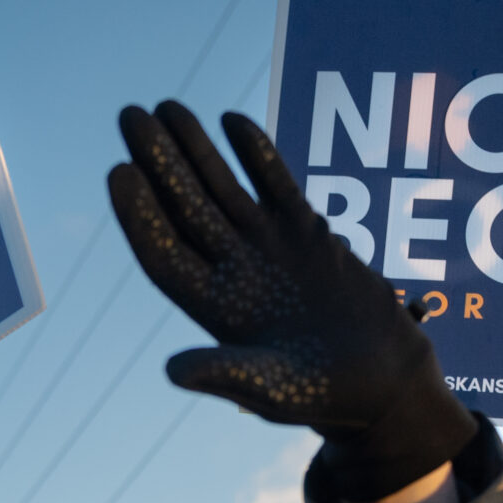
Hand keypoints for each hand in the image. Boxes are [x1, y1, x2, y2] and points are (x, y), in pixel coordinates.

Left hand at [108, 101, 480, 501]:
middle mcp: (233, 270)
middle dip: (158, 162)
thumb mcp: (273, 390)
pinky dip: (257, 154)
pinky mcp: (307, 232)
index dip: (138, 214)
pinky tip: (232, 121)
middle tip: (129, 116)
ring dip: (195, 148)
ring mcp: (268, 247)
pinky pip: (275, 183)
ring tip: (166, 107)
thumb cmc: (325, 395)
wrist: (383, 379)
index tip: (119, 171)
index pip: (164, 252)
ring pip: (222, 188)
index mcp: (215, 307)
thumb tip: (171, 371)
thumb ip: (226, 374)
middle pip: (184, 208)